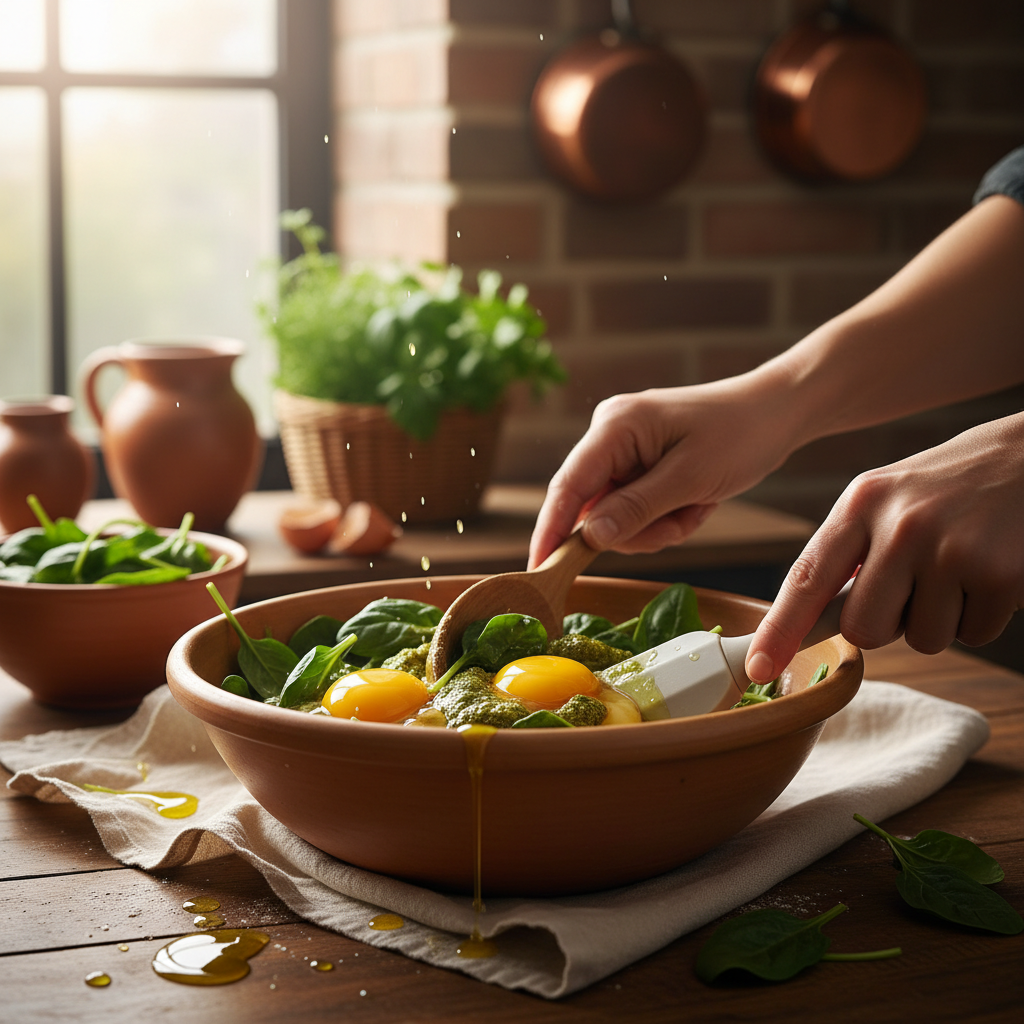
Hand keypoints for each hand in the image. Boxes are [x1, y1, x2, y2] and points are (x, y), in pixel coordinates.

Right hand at [528, 377, 796, 567]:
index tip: (539, 569)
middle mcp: (610, 435)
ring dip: (657, 526)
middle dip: (637, 529)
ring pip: (617, 516)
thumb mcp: (690, 478)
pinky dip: (666, 518)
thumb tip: (588, 537)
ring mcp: (623, 451)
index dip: (550, 530)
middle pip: (594, 508)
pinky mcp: (639, 465)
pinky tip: (695, 503)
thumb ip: (636, 509)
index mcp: (615, 426)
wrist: (778, 413)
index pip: (567, 486)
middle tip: (680, 523)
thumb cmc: (740, 434)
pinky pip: (636, 509)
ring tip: (694, 507)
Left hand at [746, 413, 1023, 681]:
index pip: (806, 578)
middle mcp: (900, 525)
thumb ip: (849, 555)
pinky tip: (991, 570)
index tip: (757, 668)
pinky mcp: (1000, 575)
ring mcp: (951, 550)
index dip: (780, 630)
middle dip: (888, 624)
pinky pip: (974, 634)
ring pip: (923, 639)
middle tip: (916, 584)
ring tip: (960, 566)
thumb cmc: (951, 486)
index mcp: (861, 503)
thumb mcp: (887, 498)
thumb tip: (808, 625)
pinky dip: (983, 615)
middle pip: (864, 629)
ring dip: (942, 618)